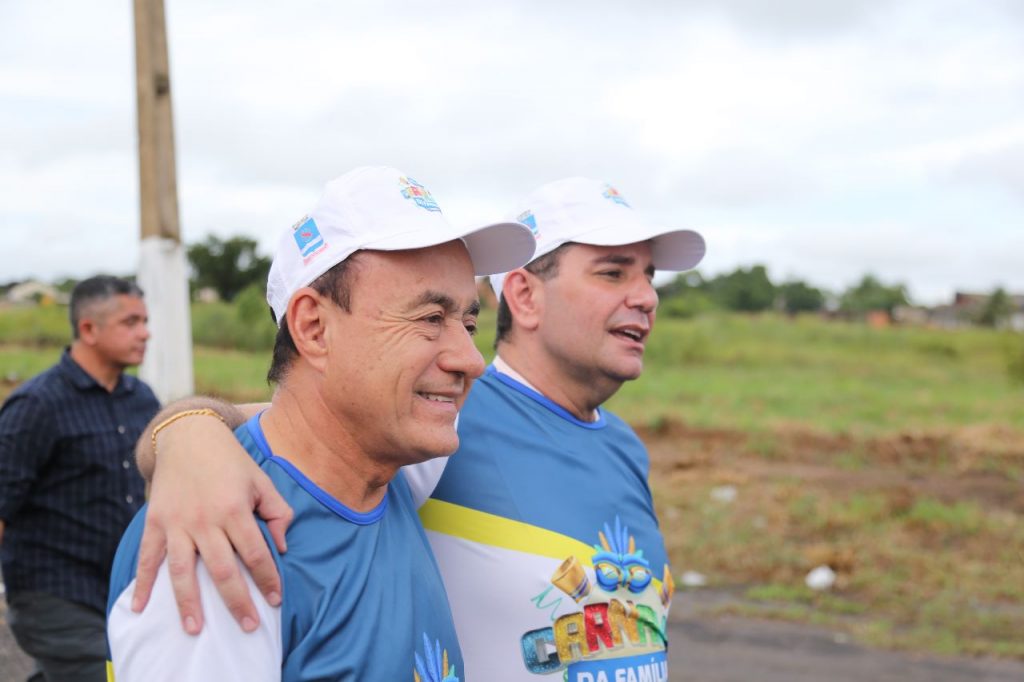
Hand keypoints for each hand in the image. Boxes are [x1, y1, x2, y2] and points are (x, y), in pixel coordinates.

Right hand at [131, 415, 293, 633]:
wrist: (189, 435)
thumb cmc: (231, 461)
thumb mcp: (261, 481)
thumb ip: (278, 512)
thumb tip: (281, 548)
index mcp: (235, 509)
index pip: (256, 554)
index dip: (267, 580)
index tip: (275, 600)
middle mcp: (205, 519)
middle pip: (223, 570)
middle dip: (237, 602)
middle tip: (247, 628)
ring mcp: (177, 523)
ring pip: (183, 571)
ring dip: (188, 603)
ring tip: (195, 629)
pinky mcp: (155, 522)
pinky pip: (148, 558)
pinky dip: (142, 584)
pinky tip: (139, 607)